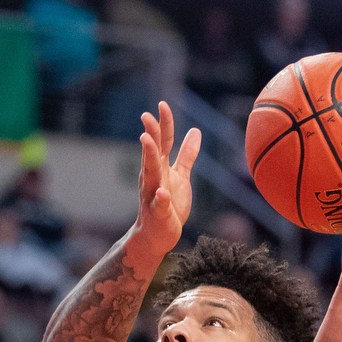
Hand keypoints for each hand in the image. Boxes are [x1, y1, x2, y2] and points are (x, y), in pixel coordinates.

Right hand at [136, 101, 200, 256]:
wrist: (156, 236)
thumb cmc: (167, 205)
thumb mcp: (180, 176)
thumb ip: (187, 155)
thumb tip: (195, 131)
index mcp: (159, 168)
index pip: (161, 142)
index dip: (163, 124)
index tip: (162, 105)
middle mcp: (153, 178)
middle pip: (152, 153)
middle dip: (150, 134)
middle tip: (146, 116)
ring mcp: (153, 195)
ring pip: (150, 174)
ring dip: (148, 157)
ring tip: (147, 141)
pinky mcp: (159, 213)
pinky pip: (159, 205)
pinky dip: (161, 199)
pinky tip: (162, 194)